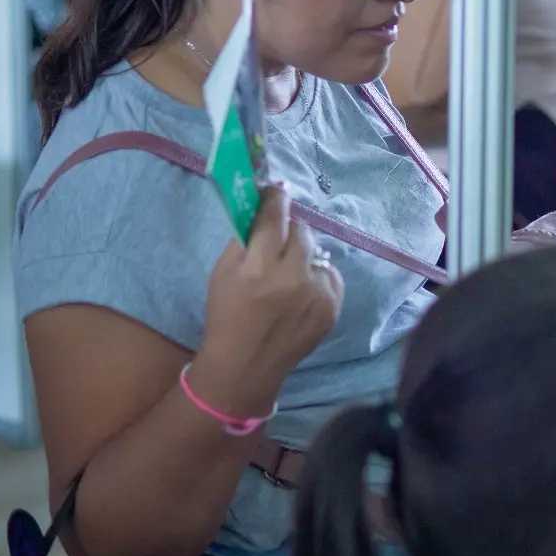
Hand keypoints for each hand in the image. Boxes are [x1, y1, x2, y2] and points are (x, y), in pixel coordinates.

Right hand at [189, 187, 344, 417]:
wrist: (246, 365)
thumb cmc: (227, 315)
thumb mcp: (222, 273)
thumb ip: (244, 239)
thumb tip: (261, 209)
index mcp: (259, 269)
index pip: (274, 219)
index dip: (275, 199)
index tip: (277, 190)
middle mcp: (293, 278)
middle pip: (301, 231)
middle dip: (289, 231)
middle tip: (278, 240)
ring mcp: (318, 294)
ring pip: (317, 252)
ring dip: (303, 256)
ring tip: (288, 274)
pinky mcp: (333, 306)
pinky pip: (329, 274)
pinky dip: (316, 276)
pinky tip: (300, 292)